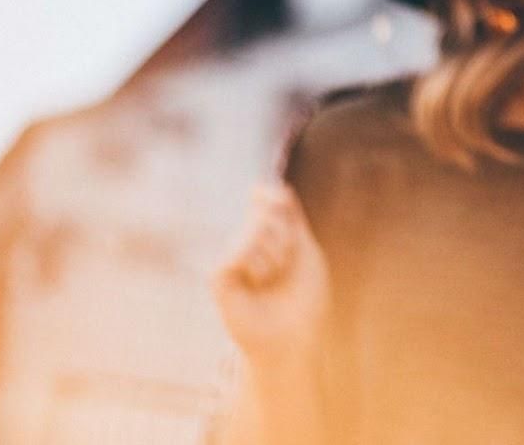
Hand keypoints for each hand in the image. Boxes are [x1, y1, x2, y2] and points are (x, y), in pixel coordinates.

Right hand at [211, 182, 331, 365]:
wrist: (294, 337)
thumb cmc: (304, 297)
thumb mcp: (304, 248)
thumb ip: (289, 216)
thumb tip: (265, 187)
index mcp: (268, 235)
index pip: (267, 198)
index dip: (275, 199)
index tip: (284, 209)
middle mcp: (246, 242)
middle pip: (265, 212)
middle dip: (286, 238)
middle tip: (286, 266)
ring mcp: (231, 258)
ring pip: (253, 231)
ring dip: (275, 257)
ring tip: (271, 280)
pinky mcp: (218, 276)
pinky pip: (235, 252)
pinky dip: (255, 267)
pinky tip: (255, 285)